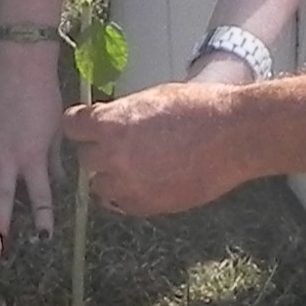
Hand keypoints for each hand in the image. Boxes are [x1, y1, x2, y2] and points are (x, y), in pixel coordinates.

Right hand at [0, 51, 68, 236]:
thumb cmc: (43, 99)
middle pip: (1, 198)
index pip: (40, 195)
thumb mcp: (56, 133)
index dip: (42, 218)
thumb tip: (59, 185)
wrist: (21, 68)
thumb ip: (54, 162)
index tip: (42, 239)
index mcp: (33, 156)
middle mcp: (8, 157)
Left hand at [64, 76, 248, 217]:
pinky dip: (129, 195)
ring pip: (100, 186)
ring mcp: (128, 185)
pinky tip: (149, 181)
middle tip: (119, 146)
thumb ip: (122, 115)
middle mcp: (113, 156)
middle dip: (98, 151)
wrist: (233, 136)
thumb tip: (108, 124)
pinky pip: (122, 204)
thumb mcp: (151, 99)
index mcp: (111, 123)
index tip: (86, 126)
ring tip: (136, 167)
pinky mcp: (146, 206)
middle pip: (85, 159)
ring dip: (111, 177)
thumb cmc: (199, 109)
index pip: (72, 126)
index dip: (80, 125)